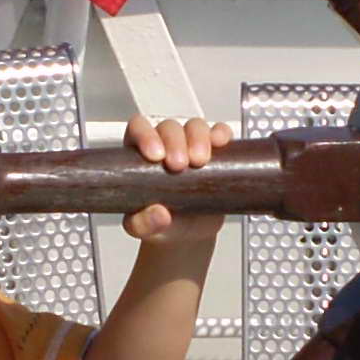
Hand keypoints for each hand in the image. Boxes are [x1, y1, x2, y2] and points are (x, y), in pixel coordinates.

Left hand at [120, 115, 230, 241]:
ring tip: (200, 162)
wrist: (186, 233)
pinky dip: (221, 134)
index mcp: (139, 155)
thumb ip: (143, 223)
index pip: (138, 130)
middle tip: (179, 166)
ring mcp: (191, 145)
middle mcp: (164, 144)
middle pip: (169, 127)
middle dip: (175, 142)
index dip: (145, 135)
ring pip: (194, 126)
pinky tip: (221, 144)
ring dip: (198, 138)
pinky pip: (220, 133)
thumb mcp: (142, 228)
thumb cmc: (159, 223)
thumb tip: (159, 214)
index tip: (156, 156)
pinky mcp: (215, 152)